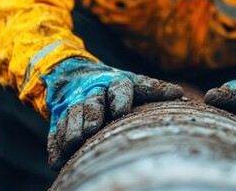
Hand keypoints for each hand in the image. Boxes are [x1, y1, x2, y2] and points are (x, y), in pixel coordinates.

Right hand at [45, 58, 182, 169]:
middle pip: (92, 101)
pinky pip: (56, 131)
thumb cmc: (115, 86)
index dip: (120, 99)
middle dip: (92, 114)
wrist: (72, 74)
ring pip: (72, 114)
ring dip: (72, 129)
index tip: (121, 112)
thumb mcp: (134, 83)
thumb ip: (154, 89)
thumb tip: (180, 93)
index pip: (120, 88)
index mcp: (116, 83)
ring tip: (74, 143)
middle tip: (92, 129)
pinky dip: (55, 146)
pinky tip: (57, 161)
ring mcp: (74, 104)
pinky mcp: (59, 118)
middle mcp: (94, 91)